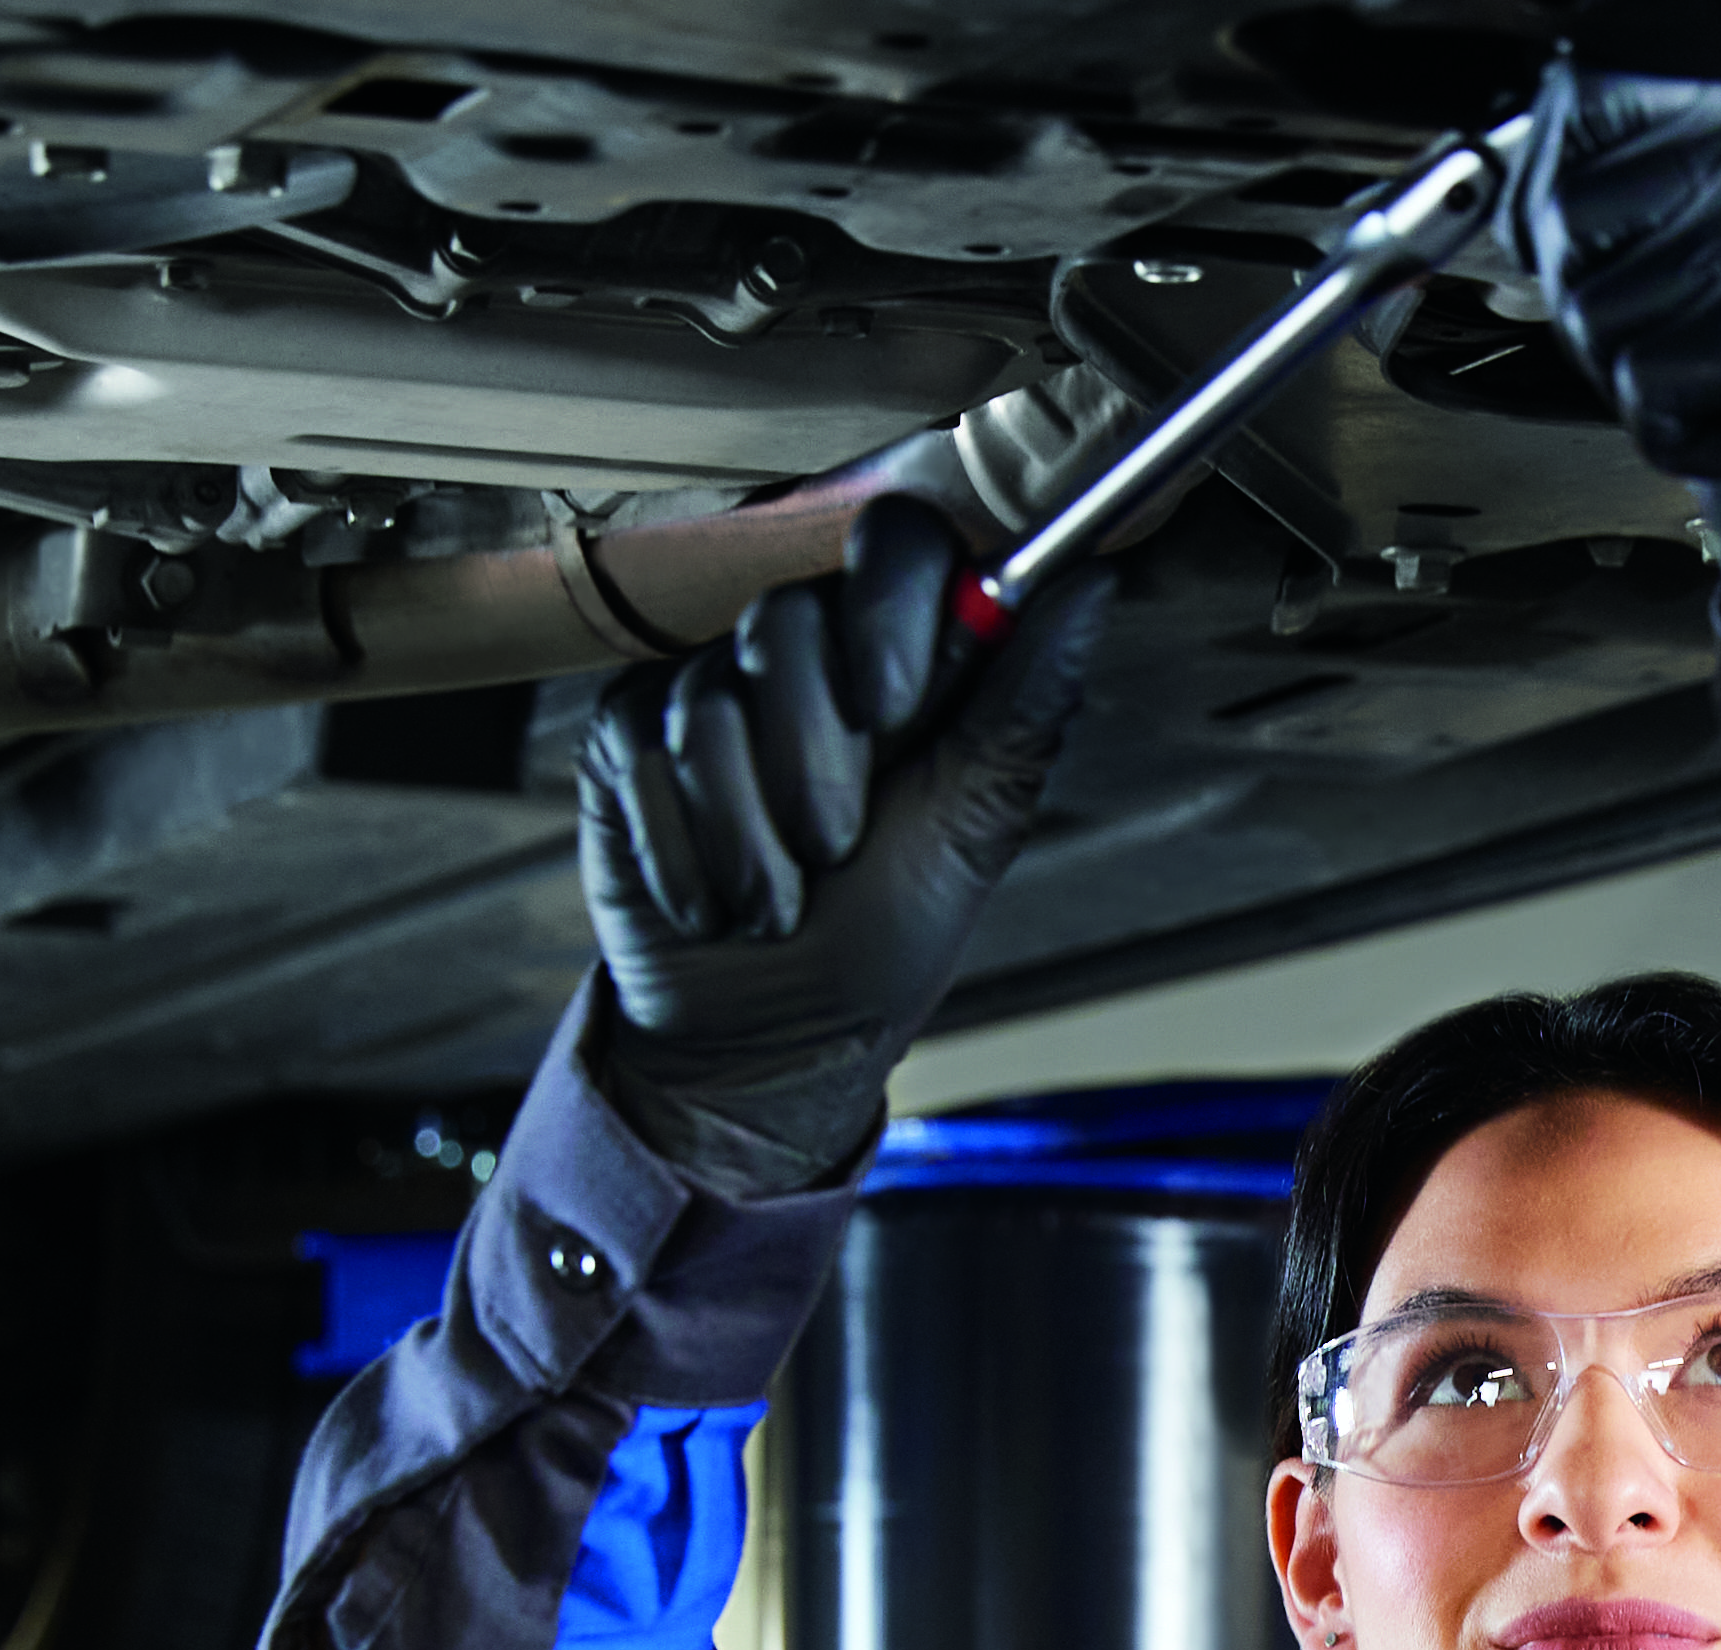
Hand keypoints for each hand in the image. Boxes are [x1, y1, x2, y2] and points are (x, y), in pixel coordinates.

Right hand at [574, 496, 1107, 1184]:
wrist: (768, 1035)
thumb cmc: (879, 935)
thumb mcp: (970, 829)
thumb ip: (1021, 707)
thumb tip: (1090, 585)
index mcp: (899, 657)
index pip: (896, 543)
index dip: (888, 608)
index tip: (891, 707)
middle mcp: (799, 656)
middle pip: (786, 620)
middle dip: (814, 759)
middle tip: (834, 849)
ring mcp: (704, 690)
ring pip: (711, 700)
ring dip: (752, 832)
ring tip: (780, 902)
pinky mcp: (630, 738)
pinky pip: (648, 752)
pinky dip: (690, 852)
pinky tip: (714, 901)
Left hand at [1516, 63, 1720, 689]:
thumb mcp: (1683, 259)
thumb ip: (1603, 197)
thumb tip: (1512, 194)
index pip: (1587, 108)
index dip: (1553, 205)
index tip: (1601, 255)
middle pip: (1573, 220)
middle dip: (1593, 312)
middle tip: (1680, 344)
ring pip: (1601, 311)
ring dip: (1635, 382)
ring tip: (1718, 385)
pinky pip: (1650, 386)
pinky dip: (1673, 435)